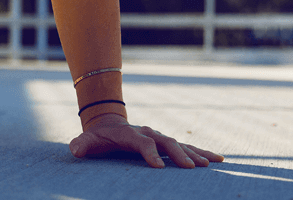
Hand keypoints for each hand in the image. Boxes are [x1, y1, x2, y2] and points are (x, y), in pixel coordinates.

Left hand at [68, 114, 222, 167]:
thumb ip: (81, 144)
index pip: (143, 143)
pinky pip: (186, 146)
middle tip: (192, 168)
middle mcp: (148, 133)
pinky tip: (218, 159)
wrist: (108, 125)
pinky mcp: (166, 143)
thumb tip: (74, 150)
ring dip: (196, 153)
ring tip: (212, 163)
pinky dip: (202, 152)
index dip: (150, 154)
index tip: (159, 167)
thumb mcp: (87, 140)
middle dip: (179, 154)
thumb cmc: (98, 137)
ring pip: (180, 144)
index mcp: (131, 134)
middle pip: (166, 142)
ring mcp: (159, 137)